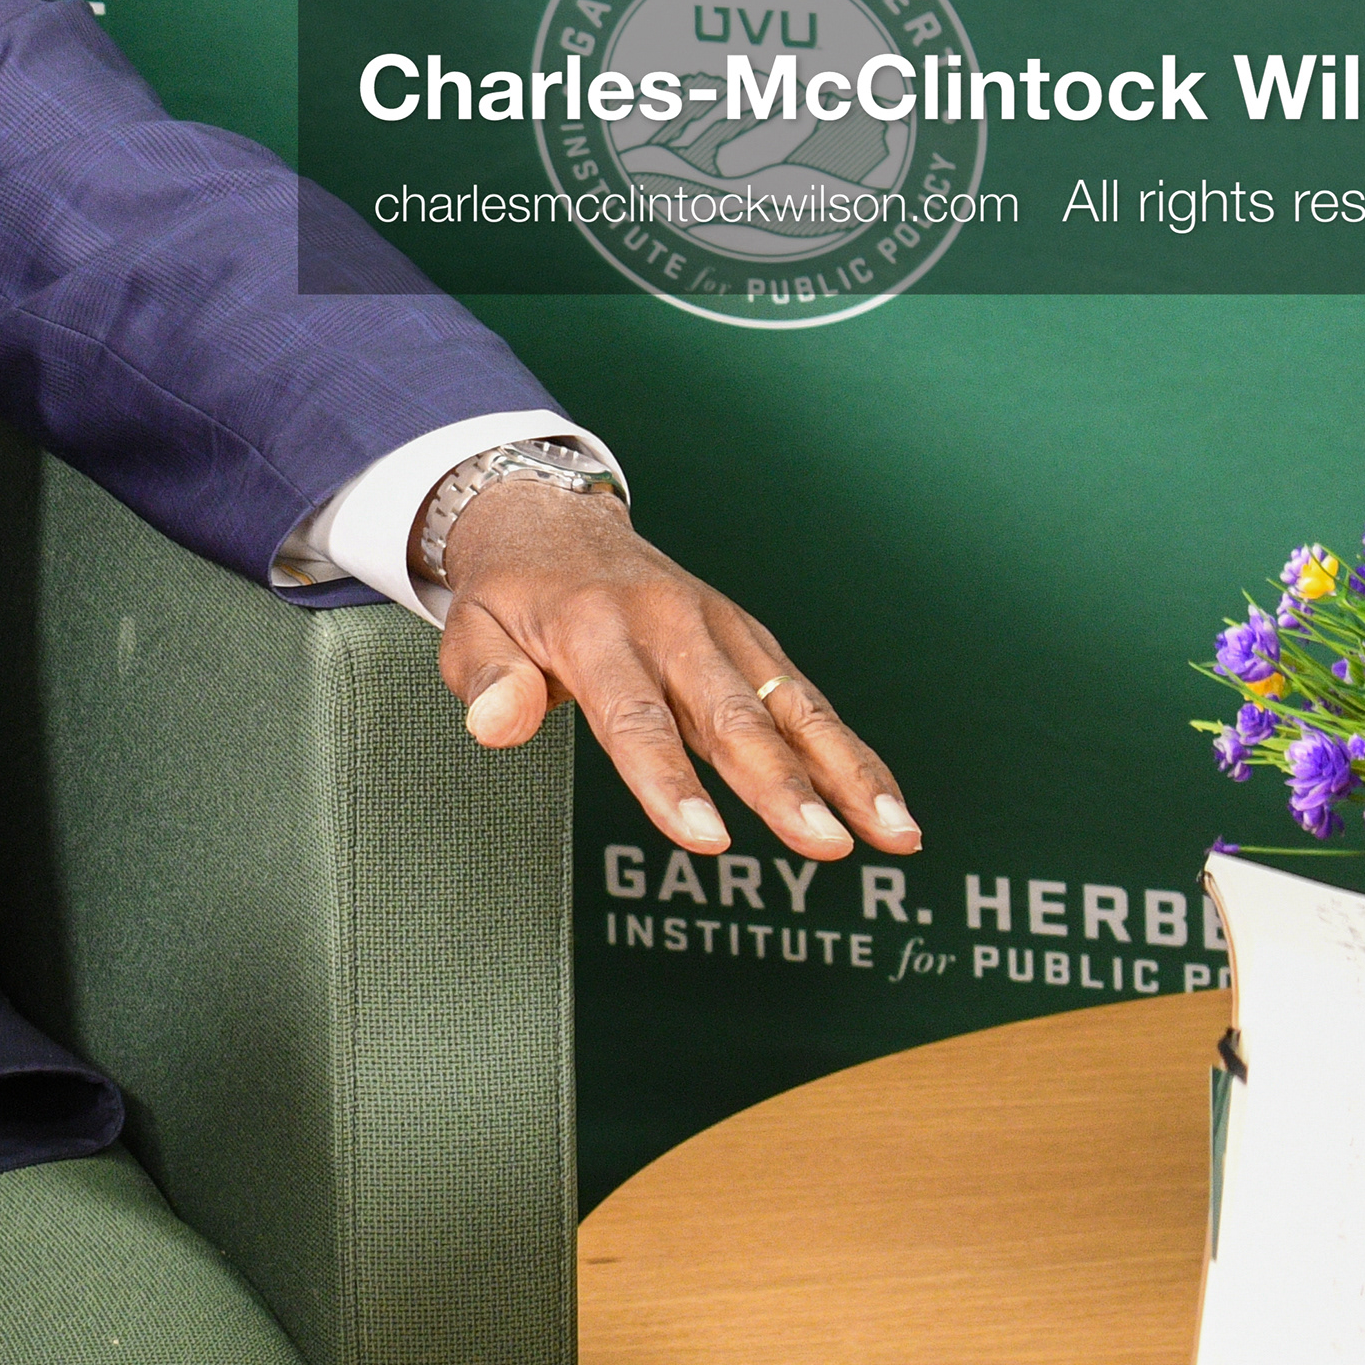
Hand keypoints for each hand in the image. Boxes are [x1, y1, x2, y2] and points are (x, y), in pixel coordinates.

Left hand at [430, 477, 921, 864]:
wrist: (554, 520)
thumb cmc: (513, 593)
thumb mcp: (471, 627)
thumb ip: (484, 678)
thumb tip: (494, 723)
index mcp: (594, 628)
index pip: (635, 717)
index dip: (669, 781)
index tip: (705, 838)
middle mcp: (668, 624)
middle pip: (729, 715)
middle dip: (780, 785)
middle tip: (821, 844)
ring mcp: (718, 629)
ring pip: (788, 706)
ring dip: (844, 772)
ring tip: (894, 831)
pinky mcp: (749, 641)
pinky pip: (804, 700)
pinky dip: (849, 753)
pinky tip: (887, 806)